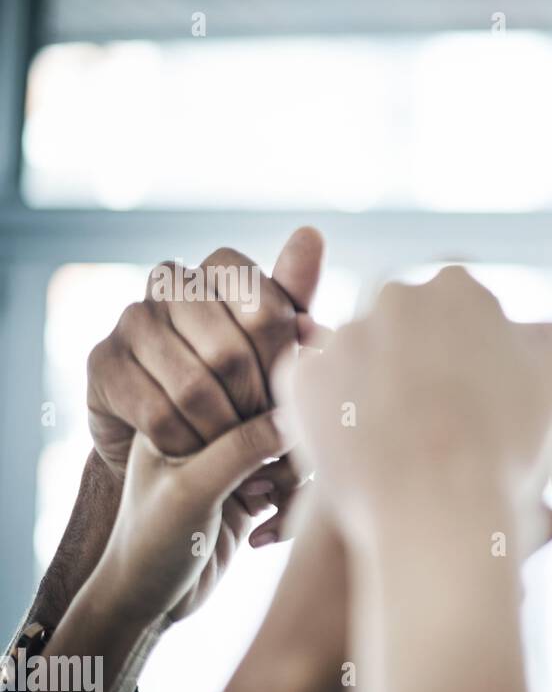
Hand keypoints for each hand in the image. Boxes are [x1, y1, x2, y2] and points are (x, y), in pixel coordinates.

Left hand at [84, 413, 292, 628]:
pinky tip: (261, 540)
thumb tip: (295, 417)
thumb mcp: (193, 491)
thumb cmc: (152, 544)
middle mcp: (212, 436)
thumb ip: (241, 449)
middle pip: (279, 425)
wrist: (147, 602)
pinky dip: (289, 516)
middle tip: (266, 491)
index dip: (271, 418)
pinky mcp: (252, 497)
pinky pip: (294, 492)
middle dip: (287, 462)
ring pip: (293, 459)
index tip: (267, 459)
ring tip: (267, 519)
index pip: (245, 392)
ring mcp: (234, 466)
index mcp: (185, 417)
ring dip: (292, 492)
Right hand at [86, 228, 322, 542]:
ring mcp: (132, 319)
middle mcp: (172, 282)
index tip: (292, 394)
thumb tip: (310, 235)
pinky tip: (200, 455)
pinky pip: (158, 414)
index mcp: (223, 269)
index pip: (265, 306)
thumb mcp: (286, 354)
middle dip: (256, 406)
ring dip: (225, 433)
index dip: (282, 365)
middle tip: (268, 436)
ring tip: (242, 453)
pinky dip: (189, 445)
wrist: (182, 449)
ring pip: (194, 387)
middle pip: (230, 351)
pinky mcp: (102, 363)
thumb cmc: (249, 393)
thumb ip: (298, 303)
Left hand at [278, 266, 551, 546]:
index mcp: (458, 288)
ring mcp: (341, 336)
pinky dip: (338, 412)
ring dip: (377, 385)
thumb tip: (525, 331)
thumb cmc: (508, 446)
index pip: (464, 308)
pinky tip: (367, 445)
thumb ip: (543, 339)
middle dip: (421, 360)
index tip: (477, 391)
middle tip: (439, 417)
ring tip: (401, 440)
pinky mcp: (299, 380)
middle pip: (407, 326)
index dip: (473, 351)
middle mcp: (393, 297)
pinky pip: (319, 389)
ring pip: (362, 356)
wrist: (437, 509)